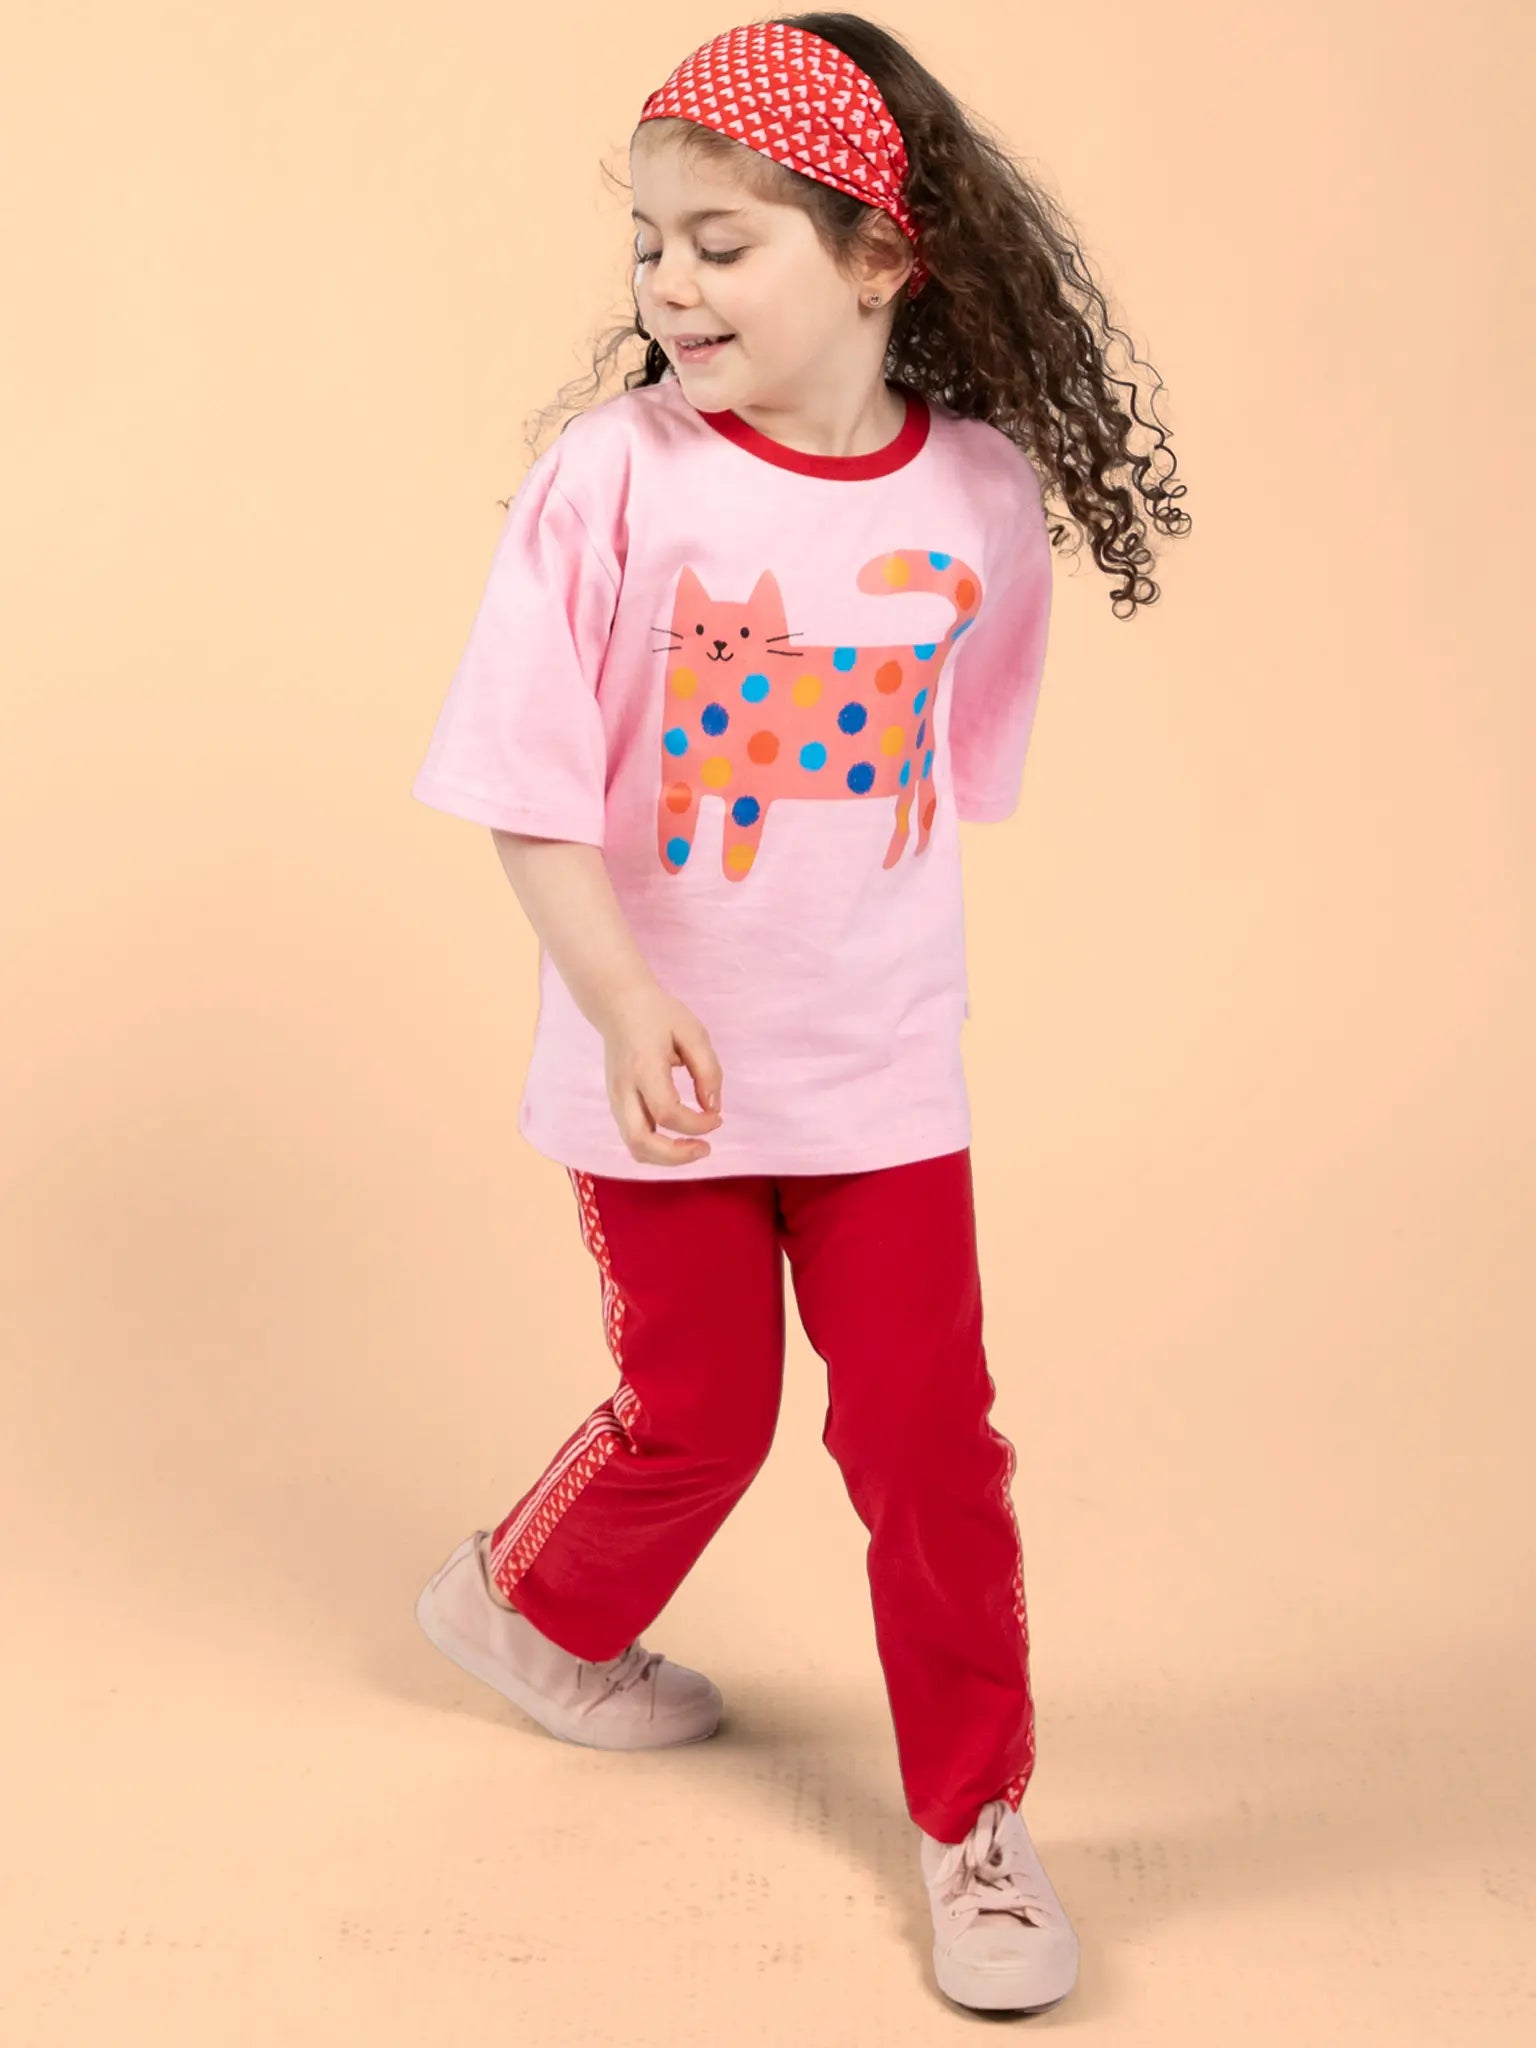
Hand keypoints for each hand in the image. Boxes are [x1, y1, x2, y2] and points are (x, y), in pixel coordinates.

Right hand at [596, 979, 723, 1166]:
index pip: (667, 1112)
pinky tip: (678, 1139)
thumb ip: (707, 1070)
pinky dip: (657, 1148)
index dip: (696, 1124)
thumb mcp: (693, 1032)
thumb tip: (712, 1108)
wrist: (618, 1005)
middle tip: (705, 1148)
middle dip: (676, 1156)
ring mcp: (615, 1099)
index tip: (717, 1117)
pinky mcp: (616, 1104)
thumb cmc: (659, 1016)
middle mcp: (624, 1089)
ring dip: (666, 1158)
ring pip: (634, 1146)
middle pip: (641, 1142)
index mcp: (644, 1067)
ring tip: (694, 1148)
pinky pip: (633, 1138)